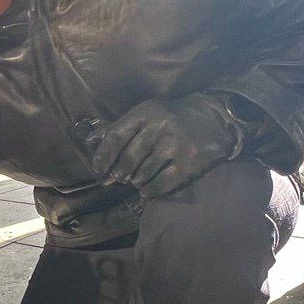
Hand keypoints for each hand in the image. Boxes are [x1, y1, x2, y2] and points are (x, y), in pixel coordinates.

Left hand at [90, 94, 242, 198]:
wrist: (213, 119)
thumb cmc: (171, 117)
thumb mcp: (145, 113)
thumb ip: (118, 127)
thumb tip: (90, 141)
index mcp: (146, 114)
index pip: (115, 136)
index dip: (103, 155)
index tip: (98, 169)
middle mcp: (160, 128)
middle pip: (127, 159)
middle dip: (118, 173)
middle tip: (117, 178)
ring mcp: (176, 146)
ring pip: (143, 174)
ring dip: (135, 181)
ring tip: (135, 180)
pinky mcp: (190, 163)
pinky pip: (161, 184)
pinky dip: (149, 190)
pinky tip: (146, 189)